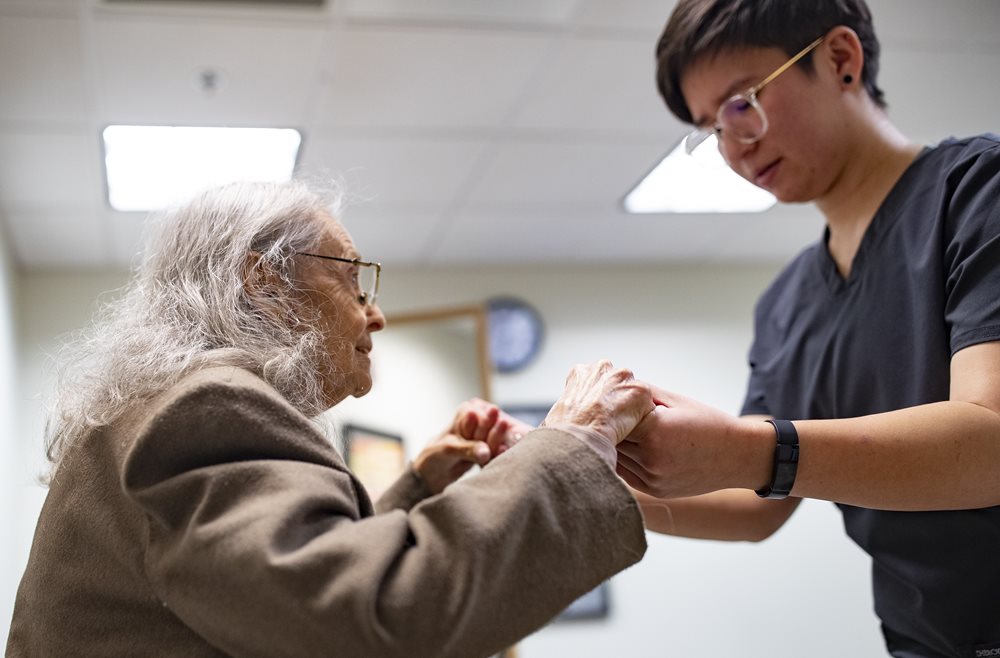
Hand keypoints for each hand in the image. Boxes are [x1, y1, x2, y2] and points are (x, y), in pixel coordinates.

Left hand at [413, 399, 533, 493]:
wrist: (429, 474)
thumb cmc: (433, 456)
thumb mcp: (448, 450)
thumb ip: (468, 449)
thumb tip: (486, 452)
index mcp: (463, 416)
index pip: (476, 417)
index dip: (487, 420)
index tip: (501, 420)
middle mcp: (473, 425)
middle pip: (486, 427)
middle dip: (496, 430)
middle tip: (509, 428)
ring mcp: (479, 439)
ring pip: (491, 440)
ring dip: (499, 442)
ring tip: (513, 443)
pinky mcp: (483, 454)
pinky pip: (492, 454)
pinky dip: (498, 455)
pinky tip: (506, 454)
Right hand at [543, 360, 653, 444]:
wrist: (579, 435)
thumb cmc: (565, 429)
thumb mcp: (560, 408)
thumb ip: (575, 403)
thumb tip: (569, 418)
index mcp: (581, 371)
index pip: (599, 382)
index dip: (599, 401)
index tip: (597, 415)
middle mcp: (603, 367)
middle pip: (618, 383)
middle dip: (617, 400)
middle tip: (609, 421)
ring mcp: (623, 377)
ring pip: (634, 394)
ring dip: (630, 409)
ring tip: (618, 427)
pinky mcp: (640, 390)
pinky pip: (647, 407)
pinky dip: (642, 420)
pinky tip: (629, 430)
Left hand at [615, 386, 771, 498]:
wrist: (737, 456)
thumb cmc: (708, 423)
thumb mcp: (675, 401)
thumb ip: (642, 395)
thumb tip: (614, 389)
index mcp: (655, 431)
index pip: (615, 416)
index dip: (610, 408)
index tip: (605, 401)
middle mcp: (652, 458)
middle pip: (612, 438)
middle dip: (609, 426)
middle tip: (602, 415)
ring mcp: (653, 478)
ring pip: (616, 457)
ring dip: (612, 444)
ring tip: (612, 431)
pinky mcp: (655, 490)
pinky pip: (625, 474)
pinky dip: (621, 460)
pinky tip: (624, 448)